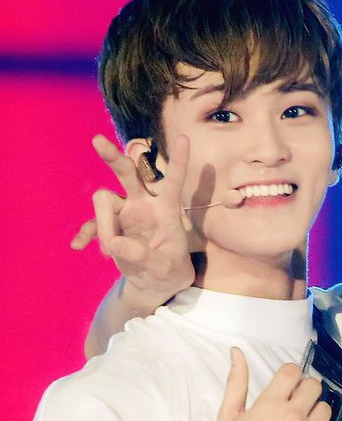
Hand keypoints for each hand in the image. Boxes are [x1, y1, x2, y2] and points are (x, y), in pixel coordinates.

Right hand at [71, 134, 194, 300]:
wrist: (155, 283)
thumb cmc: (168, 270)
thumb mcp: (163, 268)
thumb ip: (143, 255)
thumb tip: (113, 243)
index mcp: (166, 208)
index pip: (173, 180)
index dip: (178, 160)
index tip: (183, 137)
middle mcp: (144, 203)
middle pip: (128, 173)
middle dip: (113, 157)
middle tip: (98, 142)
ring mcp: (125, 212)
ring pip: (104, 200)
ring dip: (103, 224)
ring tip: (109, 251)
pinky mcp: (110, 225)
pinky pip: (92, 223)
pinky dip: (86, 233)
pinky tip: (78, 246)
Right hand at [209, 348, 339, 420]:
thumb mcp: (228, 416)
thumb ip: (236, 382)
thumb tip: (237, 351)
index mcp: (269, 404)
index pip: (293, 371)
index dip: (289, 376)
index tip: (285, 387)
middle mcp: (292, 417)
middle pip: (314, 385)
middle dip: (304, 391)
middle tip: (294, 405)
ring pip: (325, 407)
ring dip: (314, 411)